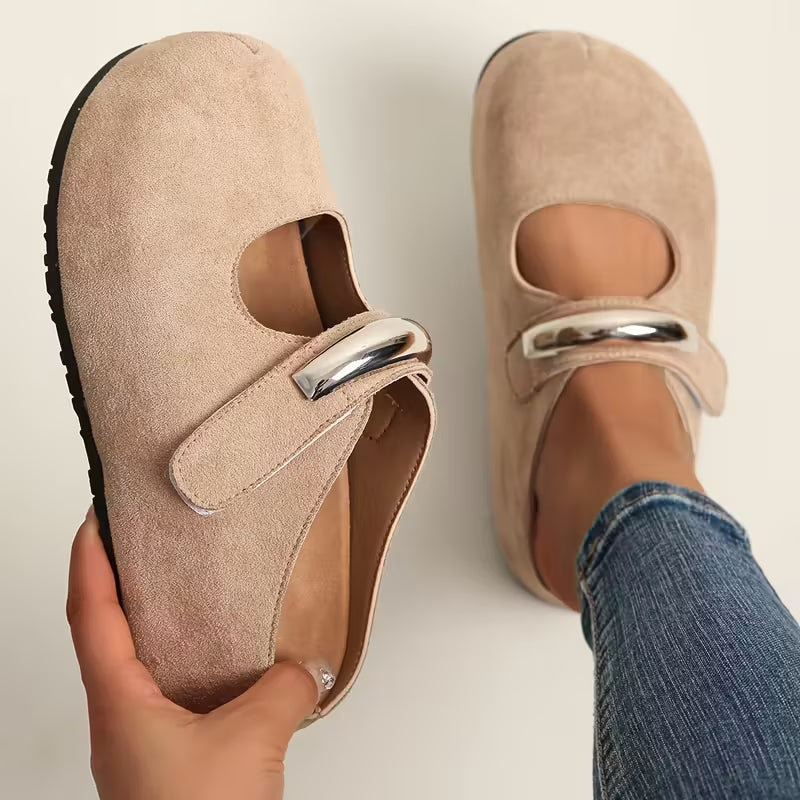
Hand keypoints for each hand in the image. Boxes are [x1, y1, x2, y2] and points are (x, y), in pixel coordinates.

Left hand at [67, 508, 327, 799]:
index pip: (90, 613)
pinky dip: (188, 670)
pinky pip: (170, 700)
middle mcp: (120, 722)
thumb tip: (303, 667)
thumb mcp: (252, 741)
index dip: (89, 560)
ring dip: (154, 631)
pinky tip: (224, 671)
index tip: (95, 519)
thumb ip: (283, 689)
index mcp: (120, 705)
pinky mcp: (166, 765)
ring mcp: (140, 746)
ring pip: (138, 671)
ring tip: (187, 597)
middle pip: (104, 636)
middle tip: (143, 547)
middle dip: (118, 587)